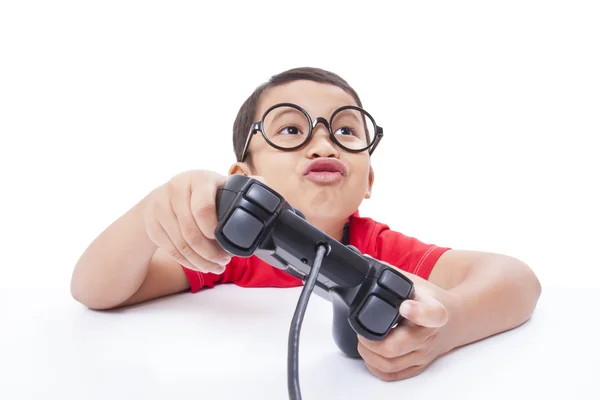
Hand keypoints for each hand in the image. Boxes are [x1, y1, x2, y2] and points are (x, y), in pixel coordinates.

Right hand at [143, 170, 264, 273]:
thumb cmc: (199, 192)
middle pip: (191, 231)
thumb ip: (239, 186)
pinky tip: (202, 266)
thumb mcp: (217, 184)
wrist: (162, 196)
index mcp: (198, 179)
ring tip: (216, 266)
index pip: (203, 207)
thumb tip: (262, 183)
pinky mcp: (152, 224)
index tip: (224, 241)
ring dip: (201, 261)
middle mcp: (176, 190)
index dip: (213, 229)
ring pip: (181, 244)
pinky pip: (172, 250)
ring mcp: (160, 207)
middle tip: (225, 260)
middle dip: (211, 252)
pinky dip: (189, 263)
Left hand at [357, 266, 451, 381]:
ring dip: (369, 355)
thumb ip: (391, 273)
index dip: (417, 312)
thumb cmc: (430, 299)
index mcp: (434, 311)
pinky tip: (371, 356)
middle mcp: (429, 336)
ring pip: (390, 364)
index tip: (404, 306)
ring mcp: (423, 353)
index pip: (431, 314)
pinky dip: (376, 367)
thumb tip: (363, 260)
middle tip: (362, 331)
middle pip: (397, 347)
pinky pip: (393, 375)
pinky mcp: (418, 366)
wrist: (453, 319)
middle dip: (371, 341)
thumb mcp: (415, 281)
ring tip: (363, 342)